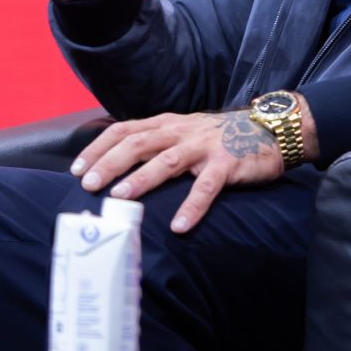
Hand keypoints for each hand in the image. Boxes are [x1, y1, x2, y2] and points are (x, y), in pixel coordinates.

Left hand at [70, 99, 316, 234]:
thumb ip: (159, 143)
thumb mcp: (186, 132)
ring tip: (120, 198)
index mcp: (168, 124)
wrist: (272, 129)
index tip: (77, 169)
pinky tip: (179, 226)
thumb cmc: (224, 137)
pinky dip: (192, 206)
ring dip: (142, 179)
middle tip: (88, 185)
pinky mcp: (228, 163)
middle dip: (110, 163)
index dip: (99, 147)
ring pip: (167, 160)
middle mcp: (182, 131)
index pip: (125, 130)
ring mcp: (205, 146)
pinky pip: (207, 186)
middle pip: (138, 142)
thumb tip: (121, 166)